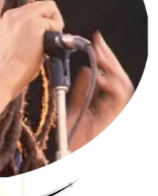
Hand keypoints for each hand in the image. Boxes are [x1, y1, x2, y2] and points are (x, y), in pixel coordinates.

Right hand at [0, 0, 64, 96]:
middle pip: (43, 6)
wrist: (8, 74)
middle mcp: (13, 14)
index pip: (33, 9)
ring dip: (53, 25)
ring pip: (50, 8)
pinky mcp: (34, 23)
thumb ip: (22, 29)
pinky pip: (55, 22)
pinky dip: (56, 32)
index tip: (38, 37)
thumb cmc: (12, 65)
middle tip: (44, 40)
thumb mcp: (12, 40)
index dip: (41, 21)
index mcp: (6, 18)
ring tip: (44, 42)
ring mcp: (22, 16)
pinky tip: (45, 44)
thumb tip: (41, 28)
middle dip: (49, 20)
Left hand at [67, 31, 133, 149]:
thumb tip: (85, 69)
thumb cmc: (72, 135)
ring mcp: (116, 111)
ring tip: (98, 54)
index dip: (104, 56)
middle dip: (109, 57)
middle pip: (118, 76)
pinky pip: (118, 98)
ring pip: (123, 84)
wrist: (71, 154)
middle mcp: (113, 104)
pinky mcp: (114, 118)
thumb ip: (81, 88)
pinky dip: (111, 85)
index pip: (109, 73)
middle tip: (97, 41)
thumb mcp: (73, 106)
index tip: (94, 41)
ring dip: (111, 67)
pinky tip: (99, 76)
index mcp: (104, 100)